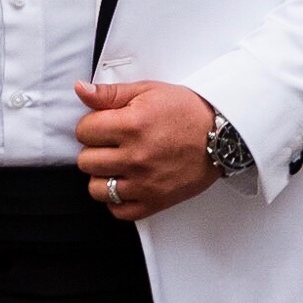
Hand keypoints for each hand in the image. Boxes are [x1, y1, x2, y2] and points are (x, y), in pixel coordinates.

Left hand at [74, 80, 221, 220]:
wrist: (221, 136)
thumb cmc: (186, 111)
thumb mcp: (147, 91)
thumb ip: (110, 93)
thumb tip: (80, 90)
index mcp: (131, 126)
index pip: (83, 131)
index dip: (90, 126)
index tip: (103, 125)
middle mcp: (136, 157)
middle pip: (86, 161)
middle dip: (94, 149)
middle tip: (111, 144)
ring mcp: (145, 183)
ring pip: (97, 189)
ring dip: (102, 176)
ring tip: (115, 165)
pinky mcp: (157, 201)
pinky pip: (120, 212)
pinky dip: (117, 200)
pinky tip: (124, 184)